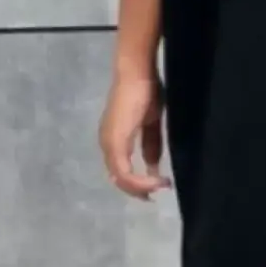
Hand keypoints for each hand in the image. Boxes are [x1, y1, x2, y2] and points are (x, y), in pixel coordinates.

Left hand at [99, 72, 171, 199]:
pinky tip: (154, 180)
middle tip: (156, 193)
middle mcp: (106, 144)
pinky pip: (123, 171)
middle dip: (138, 189)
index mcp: (113, 138)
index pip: (120, 170)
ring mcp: (108, 143)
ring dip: (139, 186)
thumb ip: (151, 145)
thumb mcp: (151, 123)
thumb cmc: (146, 91)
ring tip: (158, 188)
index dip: (137, 182)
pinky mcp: (115, 142)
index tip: (158, 186)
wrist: (138, 73)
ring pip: (120, 177)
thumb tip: (153, 168)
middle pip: (119, 178)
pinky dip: (139, 179)